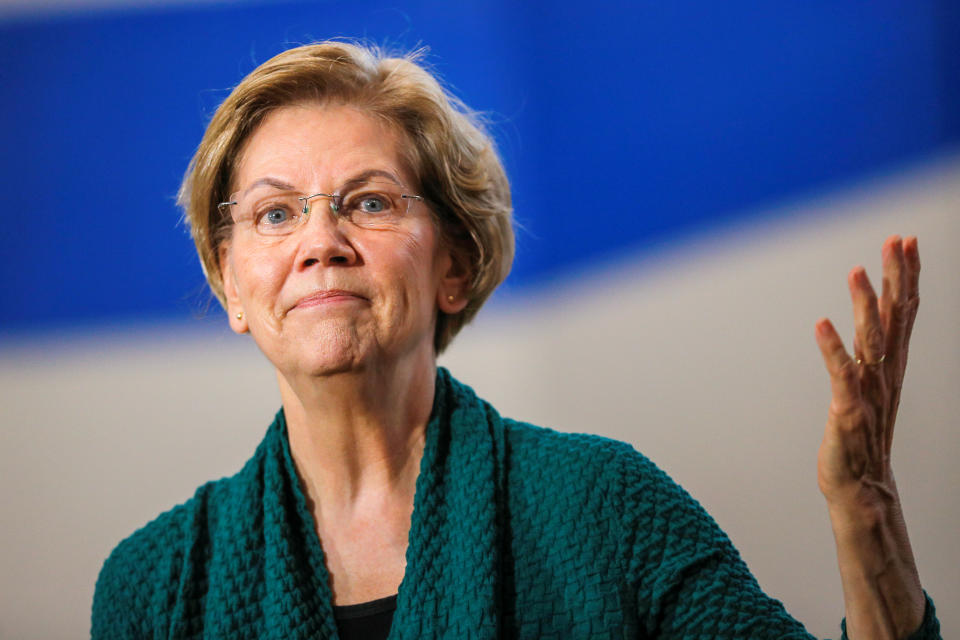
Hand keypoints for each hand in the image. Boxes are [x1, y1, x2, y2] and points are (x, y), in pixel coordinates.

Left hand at [814, 235, 918, 506]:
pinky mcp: (847, 412)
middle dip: (896, 276)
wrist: (862, 490)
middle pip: (895, 318)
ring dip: (863, 305)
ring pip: (870, 341)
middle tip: (897, 239)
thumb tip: (870, 320)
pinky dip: (832, 350)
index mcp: (890, 365)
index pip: (903, 312)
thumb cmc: (861, 438)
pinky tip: (821, 324)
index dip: (906, 275)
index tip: (907, 240)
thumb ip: (870, 354)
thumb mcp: (869, 387)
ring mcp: (868, 393)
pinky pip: (841, 376)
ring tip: (856, 271)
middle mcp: (884, 374)